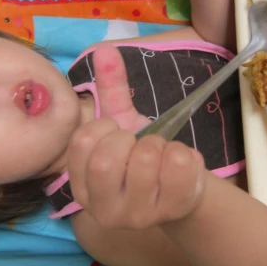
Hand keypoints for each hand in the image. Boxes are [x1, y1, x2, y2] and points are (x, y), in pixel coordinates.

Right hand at [67, 46, 206, 228]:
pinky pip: (179, 166)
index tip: (118, 132)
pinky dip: (185, 153)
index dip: (104, 127)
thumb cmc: (145, 158)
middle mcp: (104, 210)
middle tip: (141, 144)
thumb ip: (111, 89)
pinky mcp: (171, 212)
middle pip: (106, 160)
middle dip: (131, 139)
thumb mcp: (124, 125)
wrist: (183, 190)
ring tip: (162, 153)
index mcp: (84, 187)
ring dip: (159, 144)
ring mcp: (137, 216)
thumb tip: (104, 49)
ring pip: (145, 160)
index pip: (81, 144)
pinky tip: (182, 163)